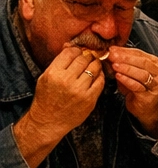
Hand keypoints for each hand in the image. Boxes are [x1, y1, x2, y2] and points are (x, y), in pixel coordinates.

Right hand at [13, 46, 104, 167]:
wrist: (48, 121)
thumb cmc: (46, 98)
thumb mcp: (46, 77)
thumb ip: (59, 62)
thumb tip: (71, 46)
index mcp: (53, 73)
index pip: (71, 52)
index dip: (77, 50)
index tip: (78, 52)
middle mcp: (67, 80)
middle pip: (84, 58)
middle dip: (87, 56)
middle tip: (88, 57)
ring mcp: (80, 90)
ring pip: (94, 68)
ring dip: (95, 64)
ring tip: (92, 66)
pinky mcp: (90, 99)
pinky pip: (100, 81)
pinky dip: (100, 76)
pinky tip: (96, 76)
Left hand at [108, 46, 157, 136]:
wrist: (145, 107)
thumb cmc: (137, 88)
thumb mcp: (130, 73)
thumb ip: (123, 63)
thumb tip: (109, 53)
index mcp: (154, 63)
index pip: (140, 53)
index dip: (125, 51)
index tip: (111, 49)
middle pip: (143, 62)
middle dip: (126, 58)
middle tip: (112, 56)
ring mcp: (156, 84)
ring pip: (142, 73)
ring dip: (127, 69)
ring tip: (114, 65)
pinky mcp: (149, 95)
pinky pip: (138, 86)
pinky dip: (127, 80)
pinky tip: (118, 76)